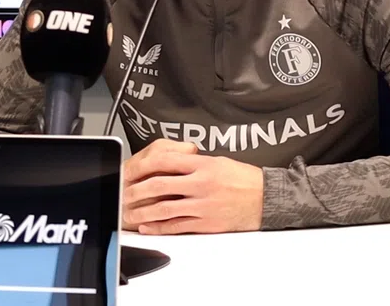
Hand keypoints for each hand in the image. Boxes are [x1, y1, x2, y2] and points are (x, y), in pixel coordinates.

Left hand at [121, 138, 262, 234]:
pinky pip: (177, 226)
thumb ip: (192, 163)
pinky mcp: (206, 223)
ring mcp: (203, 205)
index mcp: (203, 164)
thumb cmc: (244, 178)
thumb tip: (168, 165)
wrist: (266, 198)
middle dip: (136, 191)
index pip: (164, 161)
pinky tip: (147, 227)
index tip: (130, 171)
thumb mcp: (217, 161)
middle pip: (159, 186)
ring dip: (142, 213)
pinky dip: (159, 228)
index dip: (142, 166)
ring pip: (164, 209)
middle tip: (123, 193)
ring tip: (129, 214)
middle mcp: (201, 184)